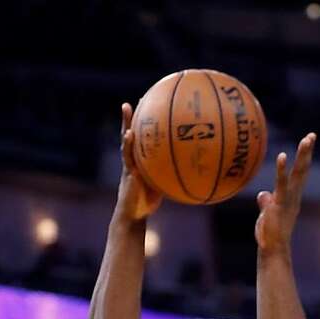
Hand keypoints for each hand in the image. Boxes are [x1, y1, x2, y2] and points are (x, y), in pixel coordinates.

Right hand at [116, 101, 161, 222]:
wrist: (133, 216)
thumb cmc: (149, 201)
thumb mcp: (163, 183)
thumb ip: (172, 172)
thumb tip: (194, 166)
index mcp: (138, 160)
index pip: (139, 137)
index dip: (142, 121)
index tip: (146, 102)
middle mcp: (131, 161)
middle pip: (128, 136)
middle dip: (127, 120)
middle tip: (127, 104)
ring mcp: (127, 169)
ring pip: (125, 147)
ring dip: (125, 134)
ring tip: (127, 118)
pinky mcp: (127, 179)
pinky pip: (128, 164)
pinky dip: (129, 150)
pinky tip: (131, 140)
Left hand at [255, 134, 315, 254]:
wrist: (273, 251)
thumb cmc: (270, 235)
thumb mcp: (267, 215)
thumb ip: (266, 203)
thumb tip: (262, 194)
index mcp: (292, 197)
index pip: (299, 174)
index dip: (304, 159)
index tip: (307, 143)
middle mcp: (294, 196)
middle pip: (302, 170)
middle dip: (307, 152)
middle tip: (312, 135)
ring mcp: (288, 200)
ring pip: (298, 174)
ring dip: (303, 155)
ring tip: (307, 139)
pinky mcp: (280, 204)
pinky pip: (281, 184)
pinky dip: (282, 169)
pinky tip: (283, 155)